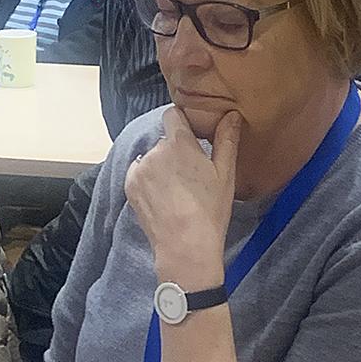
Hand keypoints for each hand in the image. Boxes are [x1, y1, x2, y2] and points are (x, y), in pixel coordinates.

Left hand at [125, 107, 241, 281]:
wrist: (185, 247)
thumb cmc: (209, 212)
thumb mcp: (225, 174)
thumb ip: (226, 140)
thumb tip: (231, 114)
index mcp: (179, 143)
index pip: (173, 114)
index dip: (183, 123)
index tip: (193, 138)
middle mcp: (155, 150)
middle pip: (164, 141)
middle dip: (175, 153)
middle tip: (191, 177)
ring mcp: (139, 169)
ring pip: (151, 159)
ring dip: (161, 167)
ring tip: (177, 193)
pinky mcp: (129, 186)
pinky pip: (139, 174)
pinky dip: (149, 181)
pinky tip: (164, 199)